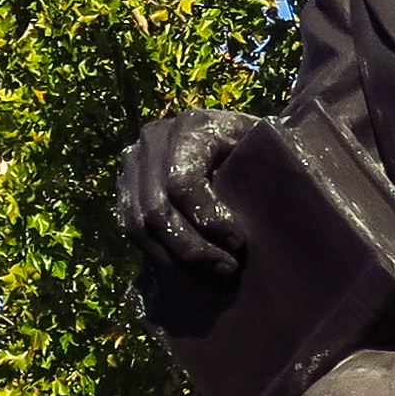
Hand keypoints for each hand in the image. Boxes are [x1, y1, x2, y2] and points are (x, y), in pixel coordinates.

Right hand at [122, 110, 262, 273]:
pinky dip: (158, 252)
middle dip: (192, 247)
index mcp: (191, 126)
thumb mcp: (266, 148)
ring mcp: (134, 161)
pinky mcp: (127, 183)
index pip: (182, 182)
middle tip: (227, 266)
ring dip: (174, 257)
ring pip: (139, 223)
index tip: (238, 241)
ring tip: (212, 269)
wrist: (237, 135)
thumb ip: (263, 170)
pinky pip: (131, 227)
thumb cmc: (260, 145)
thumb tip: (261, 215)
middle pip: (157, 208)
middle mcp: (154, 138)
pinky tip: (189, 266)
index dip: (208, 219)